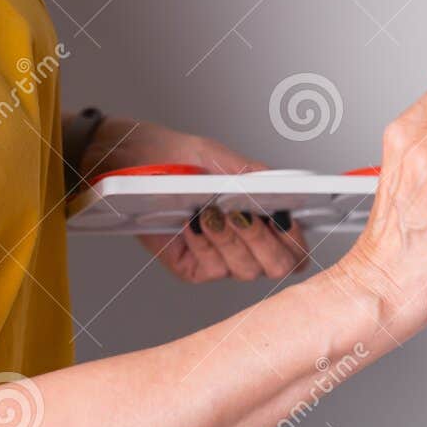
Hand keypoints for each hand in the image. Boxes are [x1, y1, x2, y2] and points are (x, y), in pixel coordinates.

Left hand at [82, 117, 311, 282]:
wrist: (128, 162)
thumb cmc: (174, 157)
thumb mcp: (219, 157)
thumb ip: (254, 174)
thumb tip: (281, 190)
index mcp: (267, 219)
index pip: (298, 248)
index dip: (296, 239)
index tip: (283, 217)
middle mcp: (250, 245)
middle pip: (278, 266)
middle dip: (261, 239)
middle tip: (241, 214)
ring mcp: (223, 260)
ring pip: (244, 269)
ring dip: (229, 239)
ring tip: (209, 211)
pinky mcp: (194, 269)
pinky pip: (211, 268)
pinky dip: (202, 243)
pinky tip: (190, 223)